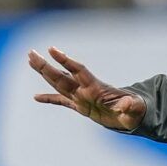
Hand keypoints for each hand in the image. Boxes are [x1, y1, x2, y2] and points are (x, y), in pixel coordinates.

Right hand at [30, 47, 144, 131]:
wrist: (134, 115)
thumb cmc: (135, 111)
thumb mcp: (134, 109)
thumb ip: (129, 106)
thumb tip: (128, 104)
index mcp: (96, 88)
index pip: (78, 71)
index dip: (65, 61)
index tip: (51, 50)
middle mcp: (85, 90)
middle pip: (62, 76)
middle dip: (46, 66)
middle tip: (31, 53)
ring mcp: (82, 97)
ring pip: (59, 84)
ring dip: (45, 73)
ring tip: (30, 61)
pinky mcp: (81, 107)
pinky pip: (61, 101)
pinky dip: (49, 99)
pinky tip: (36, 97)